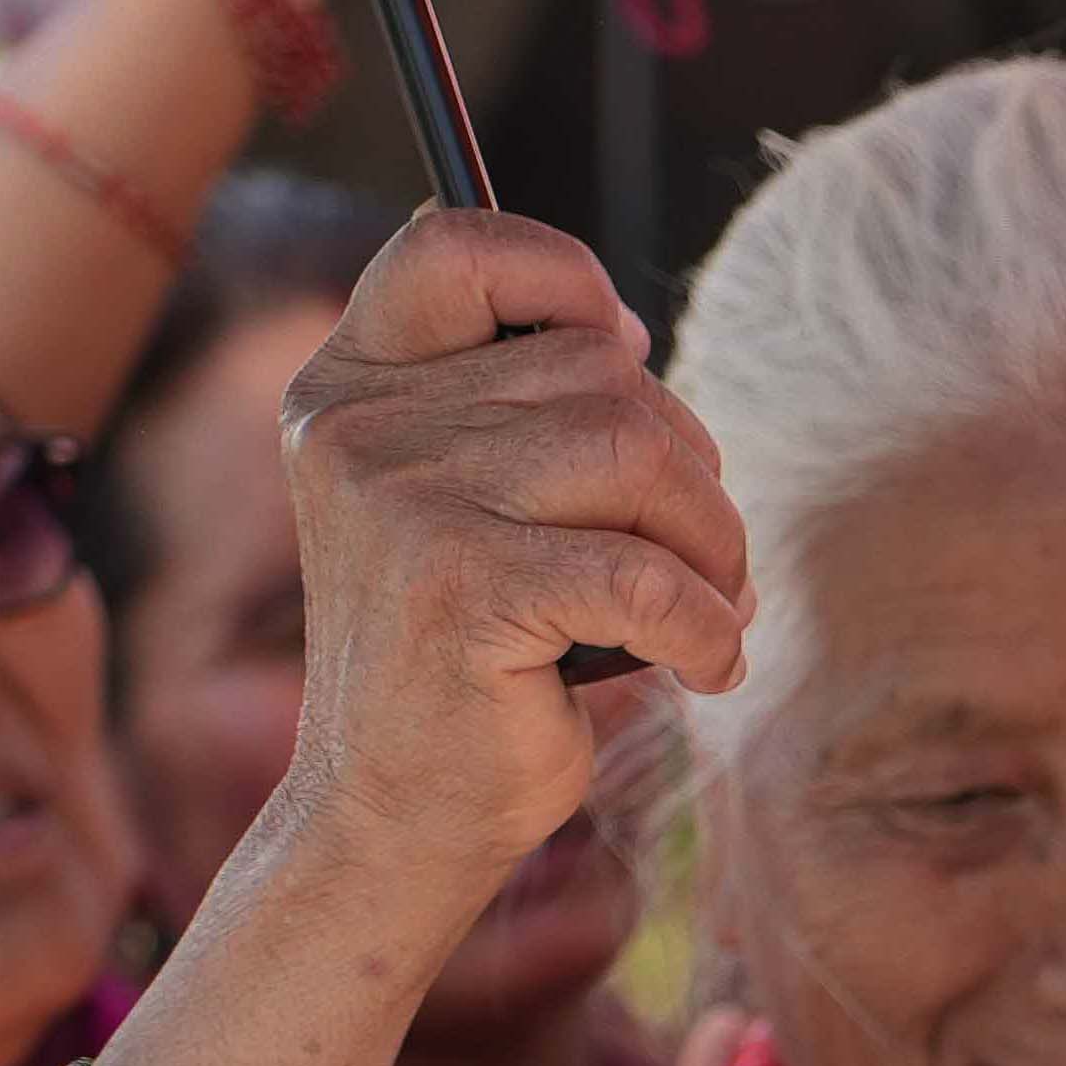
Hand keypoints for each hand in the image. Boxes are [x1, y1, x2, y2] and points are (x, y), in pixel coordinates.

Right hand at [267, 210, 745, 898]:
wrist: (392, 819)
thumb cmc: (466, 663)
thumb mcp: (467, 507)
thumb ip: (516, 410)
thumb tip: (630, 330)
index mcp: (352, 388)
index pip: (456, 246)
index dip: (564, 277)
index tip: (628, 353)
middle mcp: (359, 427)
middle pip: (600, 370)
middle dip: (687, 467)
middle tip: (696, 556)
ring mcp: (400, 503)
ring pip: (640, 454)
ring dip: (713, 545)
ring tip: (706, 611)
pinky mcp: (459, 592)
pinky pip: (647, 573)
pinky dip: (709, 628)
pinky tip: (704, 669)